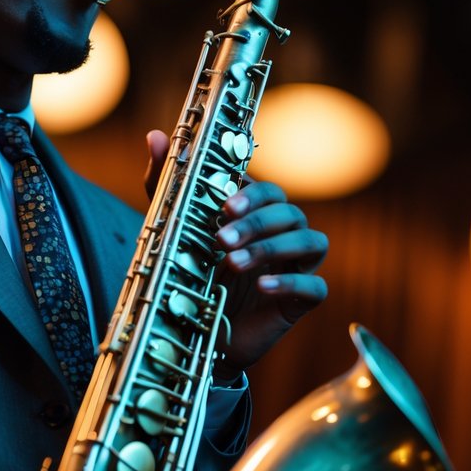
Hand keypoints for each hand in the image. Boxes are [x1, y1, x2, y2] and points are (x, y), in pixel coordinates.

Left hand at [144, 130, 328, 381]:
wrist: (196, 335)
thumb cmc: (192, 275)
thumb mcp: (173, 229)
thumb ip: (165, 185)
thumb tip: (154, 135)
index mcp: (257, 216)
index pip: (269, 190)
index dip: (252, 194)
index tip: (224, 207)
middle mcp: (281, 236)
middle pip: (290, 212)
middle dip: (257, 222)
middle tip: (221, 238)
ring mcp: (296, 267)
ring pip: (311, 241)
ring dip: (272, 248)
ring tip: (232, 263)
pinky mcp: (301, 301)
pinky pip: (316, 287)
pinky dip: (291, 282)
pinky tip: (262, 285)